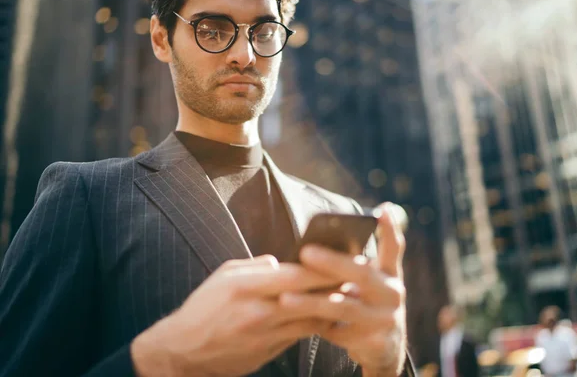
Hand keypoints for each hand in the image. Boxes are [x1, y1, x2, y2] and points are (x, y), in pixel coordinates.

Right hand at [131, 255, 341, 376]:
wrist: (184, 352)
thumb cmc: (202, 308)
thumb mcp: (223, 276)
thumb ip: (255, 266)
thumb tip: (282, 262)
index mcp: (246, 287)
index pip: (295, 275)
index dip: (324, 268)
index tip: (344, 259)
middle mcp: (259, 312)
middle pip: (309, 298)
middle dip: (337, 287)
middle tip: (358, 277)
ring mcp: (266, 335)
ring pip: (311, 321)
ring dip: (333, 308)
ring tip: (352, 295)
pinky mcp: (270, 352)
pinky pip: (301, 336)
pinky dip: (317, 323)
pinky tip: (329, 314)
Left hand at [279, 203, 406, 376]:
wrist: (383, 349)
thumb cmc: (365, 305)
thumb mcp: (366, 286)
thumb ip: (351, 268)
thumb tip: (309, 251)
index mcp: (390, 274)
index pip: (393, 247)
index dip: (390, 228)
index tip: (381, 210)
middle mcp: (393, 294)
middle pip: (363, 274)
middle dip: (333, 263)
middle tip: (305, 252)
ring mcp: (386, 319)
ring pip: (344, 307)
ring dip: (312, 302)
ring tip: (285, 297)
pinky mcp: (375, 342)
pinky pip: (338, 331)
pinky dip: (315, 325)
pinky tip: (294, 321)